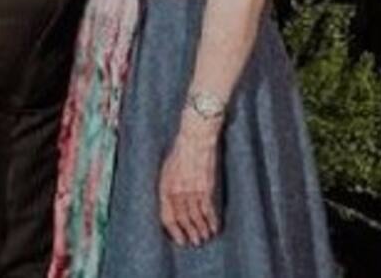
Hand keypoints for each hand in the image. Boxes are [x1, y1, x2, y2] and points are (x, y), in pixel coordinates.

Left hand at [159, 128, 220, 246]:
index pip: (167, 217)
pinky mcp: (207, 188)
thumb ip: (168, 187)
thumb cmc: (181, 150)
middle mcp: (178, 193)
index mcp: (165, 188)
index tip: (179, 240)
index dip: (174, 231)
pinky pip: (209, 210)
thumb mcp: (167, 169)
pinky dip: (212, 220)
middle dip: (190, 234)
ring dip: (202, 230)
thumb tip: (172, 205)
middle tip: (194, 243)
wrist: (196, 137)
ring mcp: (192, 191)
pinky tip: (215, 227)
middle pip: (183, 220)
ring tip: (205, 238)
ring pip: (197, 218)